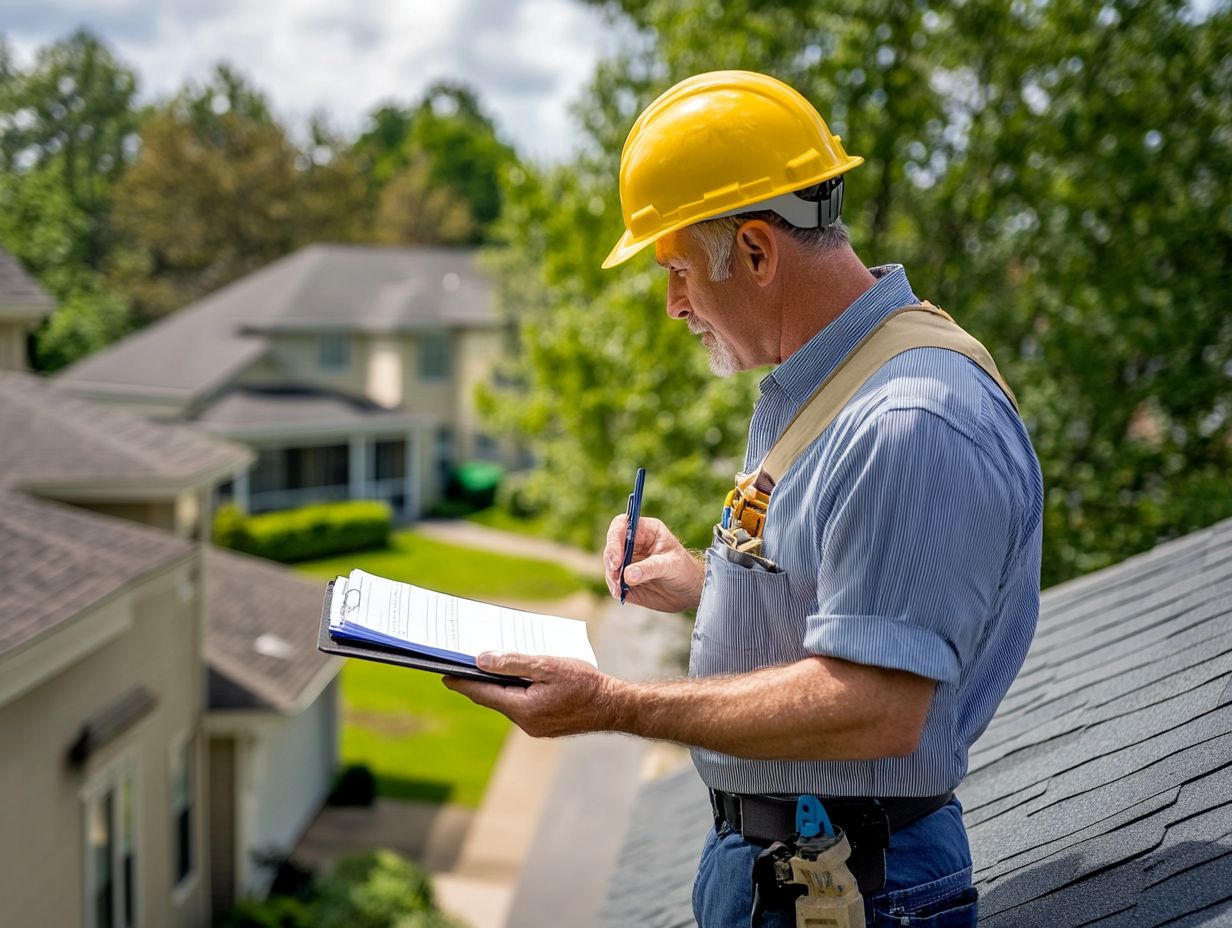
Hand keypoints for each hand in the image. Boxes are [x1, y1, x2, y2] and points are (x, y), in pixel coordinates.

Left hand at [441, 653, 625, 737]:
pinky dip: (516, 691)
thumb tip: (482, 660)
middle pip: (494, 698)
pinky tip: (519, 678)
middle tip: (462, 664)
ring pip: (509, 702)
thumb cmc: (585, 683)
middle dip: (479, 681)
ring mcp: (536, 727)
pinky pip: (522, 706)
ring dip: (499, 685)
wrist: (615, 706)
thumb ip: (513, 662)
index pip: (483, 693)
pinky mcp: (545, 725)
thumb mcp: (547, 665)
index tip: (444, 674)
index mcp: (523, 708)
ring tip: (490, 666)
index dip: (462, 682)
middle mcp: (525, 722)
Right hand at [603, 514, 704, 612]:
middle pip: (611, 546)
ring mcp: (627, 561)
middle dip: (610, 561)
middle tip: (616, 575)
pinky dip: (615, 587)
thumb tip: (627, 575)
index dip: (614, 539)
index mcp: (645, 530)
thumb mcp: (671, 565)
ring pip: (610, 565)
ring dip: (612, 576)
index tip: (616, 559)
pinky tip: (621, 593)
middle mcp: (633, 544)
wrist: (689, 591)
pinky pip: (614, 581)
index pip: (621, 525)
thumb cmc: (684, 570)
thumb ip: (649, 568)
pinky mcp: (625, 579)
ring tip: (621, 588)